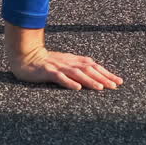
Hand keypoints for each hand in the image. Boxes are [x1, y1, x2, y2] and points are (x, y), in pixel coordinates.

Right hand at [9, 47, 123, 90]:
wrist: (27, 57)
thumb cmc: (47, 63)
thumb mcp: (65, 63)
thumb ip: (78, 68)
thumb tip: (95, 74)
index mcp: (74, 60)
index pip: (94, 66)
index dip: (107, 73)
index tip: (119, 81)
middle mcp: (69, 62)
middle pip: (89, 69)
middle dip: (103, 77)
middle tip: (115, 85)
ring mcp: (59, 67)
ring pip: (77, 73)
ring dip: (90, 80)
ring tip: (100, 87)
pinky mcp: (48, 72)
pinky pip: (60, 77)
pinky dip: (69, 82)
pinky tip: (77, 88)